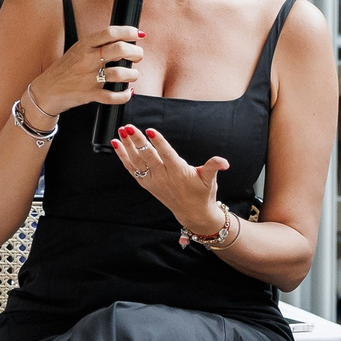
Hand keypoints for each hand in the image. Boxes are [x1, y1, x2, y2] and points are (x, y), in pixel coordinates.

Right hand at [32, 25, 145, 114]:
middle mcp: (87, 59)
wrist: (47, 90)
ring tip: (132, 75)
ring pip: (120, 74)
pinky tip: (127, 92)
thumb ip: (97, 45)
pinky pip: (114, 96)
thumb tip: (122, 40)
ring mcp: (89, 78)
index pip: (110, 32)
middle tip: (138, 56)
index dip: (128, 31)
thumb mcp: (77, 50)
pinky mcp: (90, 94)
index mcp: (85, 45)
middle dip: (135, 52)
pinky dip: (125, 95)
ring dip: (132, 75)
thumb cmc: (65, 69)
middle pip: (119, 50)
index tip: (137, 34)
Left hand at [109, 125, 228, 235]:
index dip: (159, 143)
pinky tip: (116, 144)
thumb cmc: (202, 193)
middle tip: (130, 127)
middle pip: (148, 156)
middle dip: (138, 141)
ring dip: (128, 146)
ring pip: (137, 161)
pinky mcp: (146, 183)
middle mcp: (163, 176)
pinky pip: (132, 169)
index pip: (167, 155)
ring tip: (122, 131)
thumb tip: (224, 162)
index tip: (151, 131)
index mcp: (179, 173)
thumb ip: (213, 167)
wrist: (192, 213)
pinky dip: (123, 157)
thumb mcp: (210, 180)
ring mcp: (153, 180)